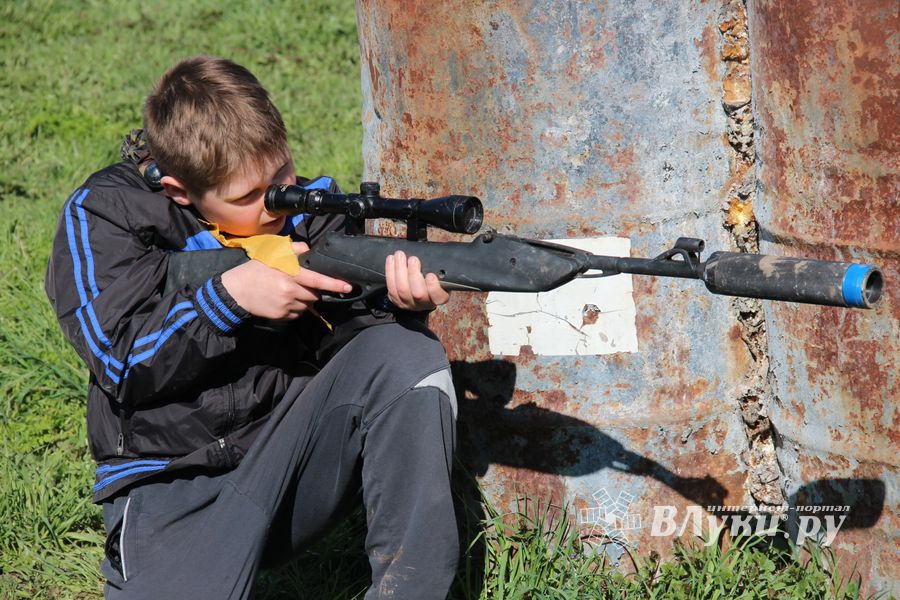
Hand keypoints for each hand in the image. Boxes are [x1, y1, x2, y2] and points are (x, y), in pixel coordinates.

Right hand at [221, 254, 350, 319]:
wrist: (235, 292)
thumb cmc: (255, 271)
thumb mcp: (272, 255)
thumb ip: (294, 249)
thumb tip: (309, 250)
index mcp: (290, 275)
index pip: (317, 280)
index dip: (334, 284)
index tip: (348, 286)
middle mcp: (290, 292)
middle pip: (315, 295)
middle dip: (313, 290)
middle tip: (300, 284)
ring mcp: (286, 306)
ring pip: (307, 305)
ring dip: (304, 300)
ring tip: (288, 291)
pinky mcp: (282, 317)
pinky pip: (297, 314)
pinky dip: (295, 308)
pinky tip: (282, 300)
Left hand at [385, 251, 450, 310]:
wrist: (419, 288)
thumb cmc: (431, 276)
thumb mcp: (440, 273)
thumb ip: (438, 267)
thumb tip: (432, 253)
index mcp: (439, 297)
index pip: (438, 297)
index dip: (433, 287)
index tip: (431, 275)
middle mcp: (424, 304)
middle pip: (418, 294)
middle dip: (413, 274)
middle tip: (413, 259)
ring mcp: (409, 304)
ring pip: (402, 290)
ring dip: (399, 270)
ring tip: (400, 255)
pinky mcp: (397, 301)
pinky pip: (391, 288)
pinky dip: (390, 272)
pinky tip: (391, 260)